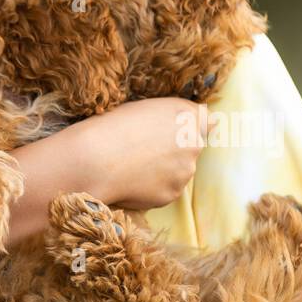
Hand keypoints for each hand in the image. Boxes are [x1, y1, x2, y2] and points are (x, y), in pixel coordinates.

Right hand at [74, 97, 207, 210]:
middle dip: (174, 150)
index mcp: (187, 117)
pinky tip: (132, 180)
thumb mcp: (145, 107)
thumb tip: (202, 124)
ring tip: (134, 166)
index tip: (178, 131)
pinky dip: (154, 187)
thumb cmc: (113, 126)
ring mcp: (185, 172)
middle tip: (143, 151)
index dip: (191, 126)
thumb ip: (174, 116)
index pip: (206, 121)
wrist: (95, 159)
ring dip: (164, 170)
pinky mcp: (173, 194)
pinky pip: (166, 189)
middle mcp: (194, 144)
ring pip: (179, 171)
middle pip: (191, 148)